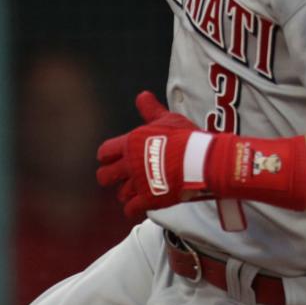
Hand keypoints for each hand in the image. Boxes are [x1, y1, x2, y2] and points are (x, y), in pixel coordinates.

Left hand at [95, 90, 209, 217]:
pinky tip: (138, 207)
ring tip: (133, 193)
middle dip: (109, 178)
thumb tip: (142, 95)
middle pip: (104, 176)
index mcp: (130, 144)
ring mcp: (138, 183)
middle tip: (116, 178)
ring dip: (125, 194)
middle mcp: (129, 164)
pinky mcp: (148, 199)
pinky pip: (132, 209)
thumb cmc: (185, 137)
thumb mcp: (167, 119)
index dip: (106, 156)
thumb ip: (151, 110)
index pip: (105, 151)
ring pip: (120, 194)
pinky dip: (133, 209)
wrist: (200, 160)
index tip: (109, 159)